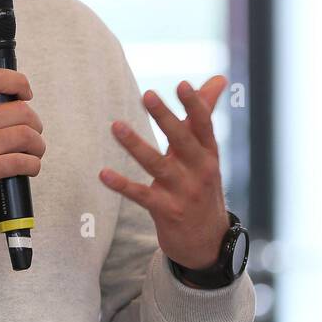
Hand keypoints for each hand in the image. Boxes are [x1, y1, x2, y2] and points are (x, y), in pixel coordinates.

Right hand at [0, 68, 44, 233]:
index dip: (18, 82)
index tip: (25, 94)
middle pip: (19, 110)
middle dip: (34, 123)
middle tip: (33, 134)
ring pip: (25, 135)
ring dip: (37, 145)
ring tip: (34, 153)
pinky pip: (20, 162)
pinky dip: (32, 165)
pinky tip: (29, 169)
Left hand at [99, 75, 230, 269]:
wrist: (208, 243)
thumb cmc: (201, 187)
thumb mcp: (206, 154)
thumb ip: (203, 115)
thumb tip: (217, 78)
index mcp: (209, 154)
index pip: (203, 125)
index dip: (194, 105)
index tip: (181, 84)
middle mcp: (199, 171)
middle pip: (182, 140)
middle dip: (165, 118)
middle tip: (147, 95)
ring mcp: (183, 192)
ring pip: (157, 165)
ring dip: (135, 145)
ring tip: (116, 125)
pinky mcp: (166, 211)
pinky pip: (141, 195)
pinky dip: (122, 185)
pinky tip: (103, 174)